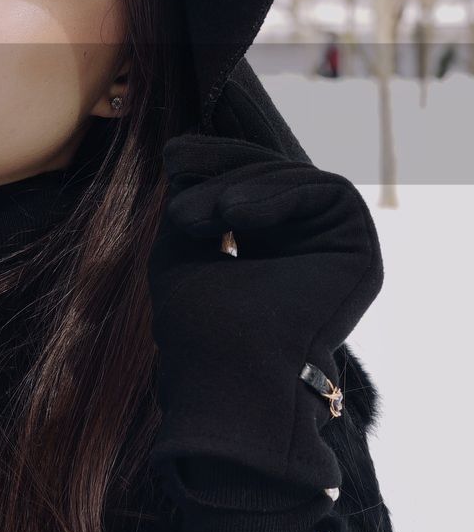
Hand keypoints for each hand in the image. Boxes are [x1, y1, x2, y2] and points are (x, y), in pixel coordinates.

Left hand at [146, 133, 383, 491]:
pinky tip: (236, 211)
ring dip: (239, 184)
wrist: (226, 380)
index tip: (172, 156)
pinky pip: (329, 192)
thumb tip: (186, 152)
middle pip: (269, 174)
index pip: (245, 184)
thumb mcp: (180, 250)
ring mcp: (331, 249)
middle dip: (222, 162)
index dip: (214, 161)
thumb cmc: (198, 329)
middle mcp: (302, 246)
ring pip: (293, 178)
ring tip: (200, 215)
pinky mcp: (359, 253)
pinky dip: (279, 192)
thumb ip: (190, 203)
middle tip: (178, 165)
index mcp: (263, 248)